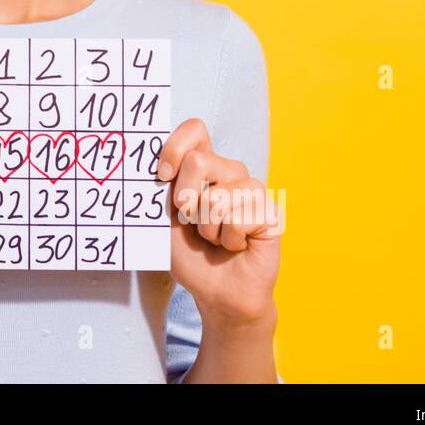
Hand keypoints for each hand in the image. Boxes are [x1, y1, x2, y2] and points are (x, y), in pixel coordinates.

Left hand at [159, 117, 281, 324]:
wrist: (217, 294)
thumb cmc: (192, 257)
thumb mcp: (165, 222)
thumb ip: (161, 192)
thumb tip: (155, 169)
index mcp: (203, 168)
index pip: (195, 130)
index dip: (175, 147)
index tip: (163, 175)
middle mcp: (229, 172)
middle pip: (198, 160)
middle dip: (186, 201)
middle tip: (194, 224)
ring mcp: (252, 190)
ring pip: (217, 196)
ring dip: (209, 229)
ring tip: (218, 239)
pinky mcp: (269, 210)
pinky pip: (240, 217)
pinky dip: (230, 239)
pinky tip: (237, 246)